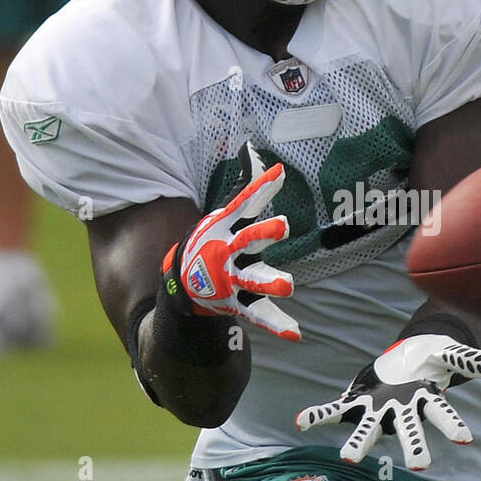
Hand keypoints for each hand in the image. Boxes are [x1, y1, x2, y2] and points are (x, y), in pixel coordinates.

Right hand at [162, 143, 299, 340]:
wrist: (184, 283)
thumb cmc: (213, 242)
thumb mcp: (227, 214)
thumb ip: (248, 186)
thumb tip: (252, 147)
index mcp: (229, 228)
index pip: (247, 203)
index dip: (263, 187)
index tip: (280, 173)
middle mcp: (231, 252)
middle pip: (249, 240)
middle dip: (265, 233)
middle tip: (284, 226)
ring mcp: (234, 279)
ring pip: (253, 280)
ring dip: (269, 282)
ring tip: (288, 285)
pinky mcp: (239, 302)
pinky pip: (259, 315)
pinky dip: (276, 324)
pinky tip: (296, 332)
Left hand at [296, 334, 480, 469]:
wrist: (407, 358)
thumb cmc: (430, 358)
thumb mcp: (446, 352)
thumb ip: (464, 358)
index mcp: (425, 399)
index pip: (442, 414)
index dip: (453, 425)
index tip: (465, 439)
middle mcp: (401, 411)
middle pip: (409, 431)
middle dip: (414, 447)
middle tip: (420, 466)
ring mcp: (376, 409)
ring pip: (368, 429)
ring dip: (359, 443)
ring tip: (349, 458)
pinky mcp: (356, 402)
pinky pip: (336, 411)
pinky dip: (320, 415)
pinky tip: (302, 421)